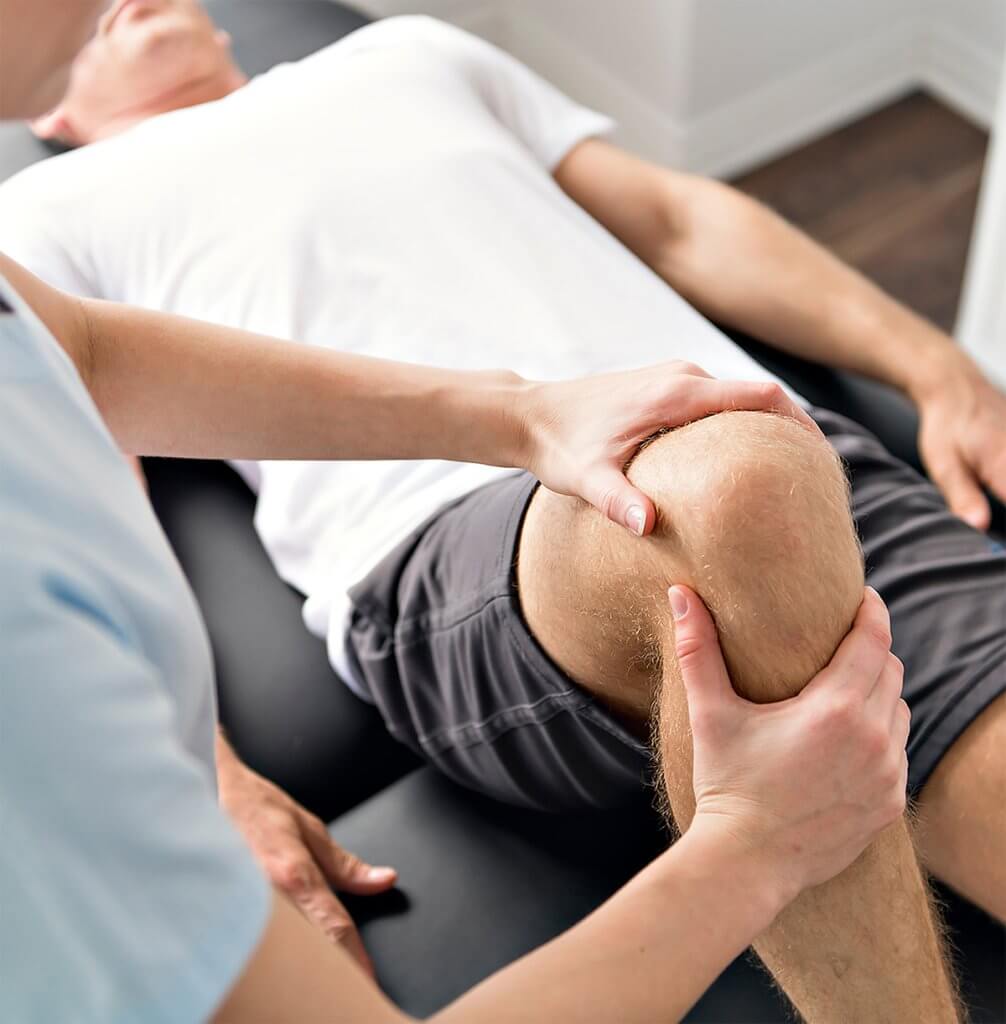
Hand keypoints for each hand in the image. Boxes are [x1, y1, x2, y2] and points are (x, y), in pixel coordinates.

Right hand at [216, 738, 395, 973]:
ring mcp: (240, 911)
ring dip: (293, 971)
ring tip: (302, 989)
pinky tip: (264, 968)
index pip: (334, 927)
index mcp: (293, 875)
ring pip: (276, 956)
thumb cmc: (251, 808)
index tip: (368, 983)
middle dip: (325, 973)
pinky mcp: (219, 917)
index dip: (356, 960)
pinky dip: (260, 961)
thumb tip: (383, 881)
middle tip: (339, 992)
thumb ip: (345, 864)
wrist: (198, 793)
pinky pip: (245, 949)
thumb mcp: (306, 828)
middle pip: (306, 952)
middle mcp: (266, 899)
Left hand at [521, 361, 816, 536]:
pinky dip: (740, 428)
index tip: (826, 459)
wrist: (528, 414)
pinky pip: (717, 404)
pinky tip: (744, 465)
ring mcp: (673, 379)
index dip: (800, 424)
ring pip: (739, 400)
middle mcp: (682, 376)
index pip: (761, 396)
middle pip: (760, 397)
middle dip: (792, 432)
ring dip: (766, 430)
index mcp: (675, 392)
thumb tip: (649, 526)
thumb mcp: (585, 478)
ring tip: (791, 475)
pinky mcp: (664, 389)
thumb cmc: (557, 444)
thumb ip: (618, 501)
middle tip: (819, 478)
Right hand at [671, 585, 908, 901]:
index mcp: (834, 710)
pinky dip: (882, 737)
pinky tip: (851, 740)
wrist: (746, 862)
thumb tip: (679, 594)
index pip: (873, 642)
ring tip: (847, 690)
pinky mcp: (890, 805)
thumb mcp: (710, 713)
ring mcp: (887, 776)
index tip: (863, 597)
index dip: (871, 612)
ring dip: (880, 695)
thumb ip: (697, 649)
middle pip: (891, 672)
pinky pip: (898, 754)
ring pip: (899, 712)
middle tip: (844, 643)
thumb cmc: (726, 784)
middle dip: (872, 651)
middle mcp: (873, 740)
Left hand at [914, 348, 1005, 530]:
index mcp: (1005, 466)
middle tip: (994, 535)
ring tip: (994, 511)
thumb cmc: (946, 426)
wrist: (956, 386)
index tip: (1001, 551)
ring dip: (1005, 496)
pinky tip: (999, 493)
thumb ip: (963, 496)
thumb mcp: (944, 465)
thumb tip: (979, 527)